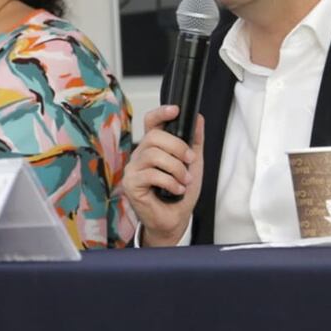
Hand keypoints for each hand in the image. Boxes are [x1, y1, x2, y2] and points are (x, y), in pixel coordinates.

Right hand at [123, 105, 204, 245]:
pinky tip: (176, 190)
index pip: (151, 122)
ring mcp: (133, 169)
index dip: (161, 113)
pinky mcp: (131, 184)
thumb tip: (198, 119)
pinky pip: (151, 174)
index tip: (175, 110)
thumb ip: (195, 142)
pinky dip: (170, 182)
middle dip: (177, 147)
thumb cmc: (180, 193)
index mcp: (153, 147)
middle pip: (154, 137)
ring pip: (153, 155)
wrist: (174, 220)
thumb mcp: (193, 165)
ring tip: (184, 181)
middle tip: (190, 161)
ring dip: (176, 168)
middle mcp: (140, 154)